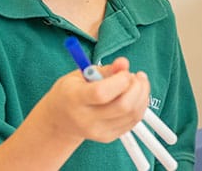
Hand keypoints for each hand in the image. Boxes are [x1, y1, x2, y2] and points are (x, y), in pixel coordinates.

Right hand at [33, 57, 150, 142]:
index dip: (120, 80)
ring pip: (132, 114)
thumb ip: (105, 69)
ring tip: (136, 83)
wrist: (59, 120)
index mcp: (74, 98)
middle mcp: (85, 119)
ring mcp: (97, 131)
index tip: (123, 72)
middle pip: (123, 106)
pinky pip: (133, 122)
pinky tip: (135, 96)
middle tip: (134, 76)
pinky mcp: (108, 137)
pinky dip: (140, 106)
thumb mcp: (80, 75)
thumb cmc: (69, 93)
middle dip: (137, 87)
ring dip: (142, 95)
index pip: (102, 93)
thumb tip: (124, 63)